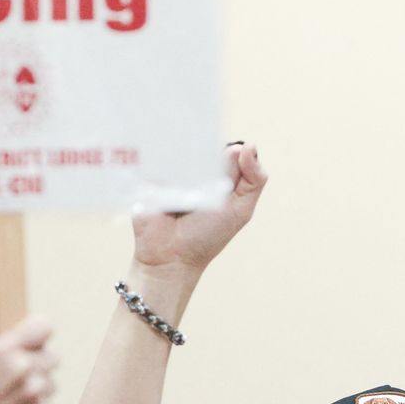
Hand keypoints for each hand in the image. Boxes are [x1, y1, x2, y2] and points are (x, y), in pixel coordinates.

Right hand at [0, 297, 57, 403]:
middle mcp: (25, 370)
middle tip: (15, 370)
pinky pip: (50, 399)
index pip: (45, 326)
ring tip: (12, 391)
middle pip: (53, 353)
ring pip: (53, 377)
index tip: (28, 339)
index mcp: (5, 351)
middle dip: (38, 358)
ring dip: (39, 381)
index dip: (37, 331)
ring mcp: (36, 394)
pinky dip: (38, 402)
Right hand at [130, 143, 266, 278]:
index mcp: (219, 174)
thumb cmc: (207, 236)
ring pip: (181, 149)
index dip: (233, 155)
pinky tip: (169, 186)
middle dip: (209, 160)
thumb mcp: (240, 210)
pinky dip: (165, 168)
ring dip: (186, 163)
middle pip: (207, 145)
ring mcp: (173, 171)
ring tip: (187, 192)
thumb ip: (253, 180)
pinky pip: (157, 159)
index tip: (228, 173)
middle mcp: (196, 168)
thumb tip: (249, 145)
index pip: (232, 150)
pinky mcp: (151, 175)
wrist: (170, 258)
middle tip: (206, 186)